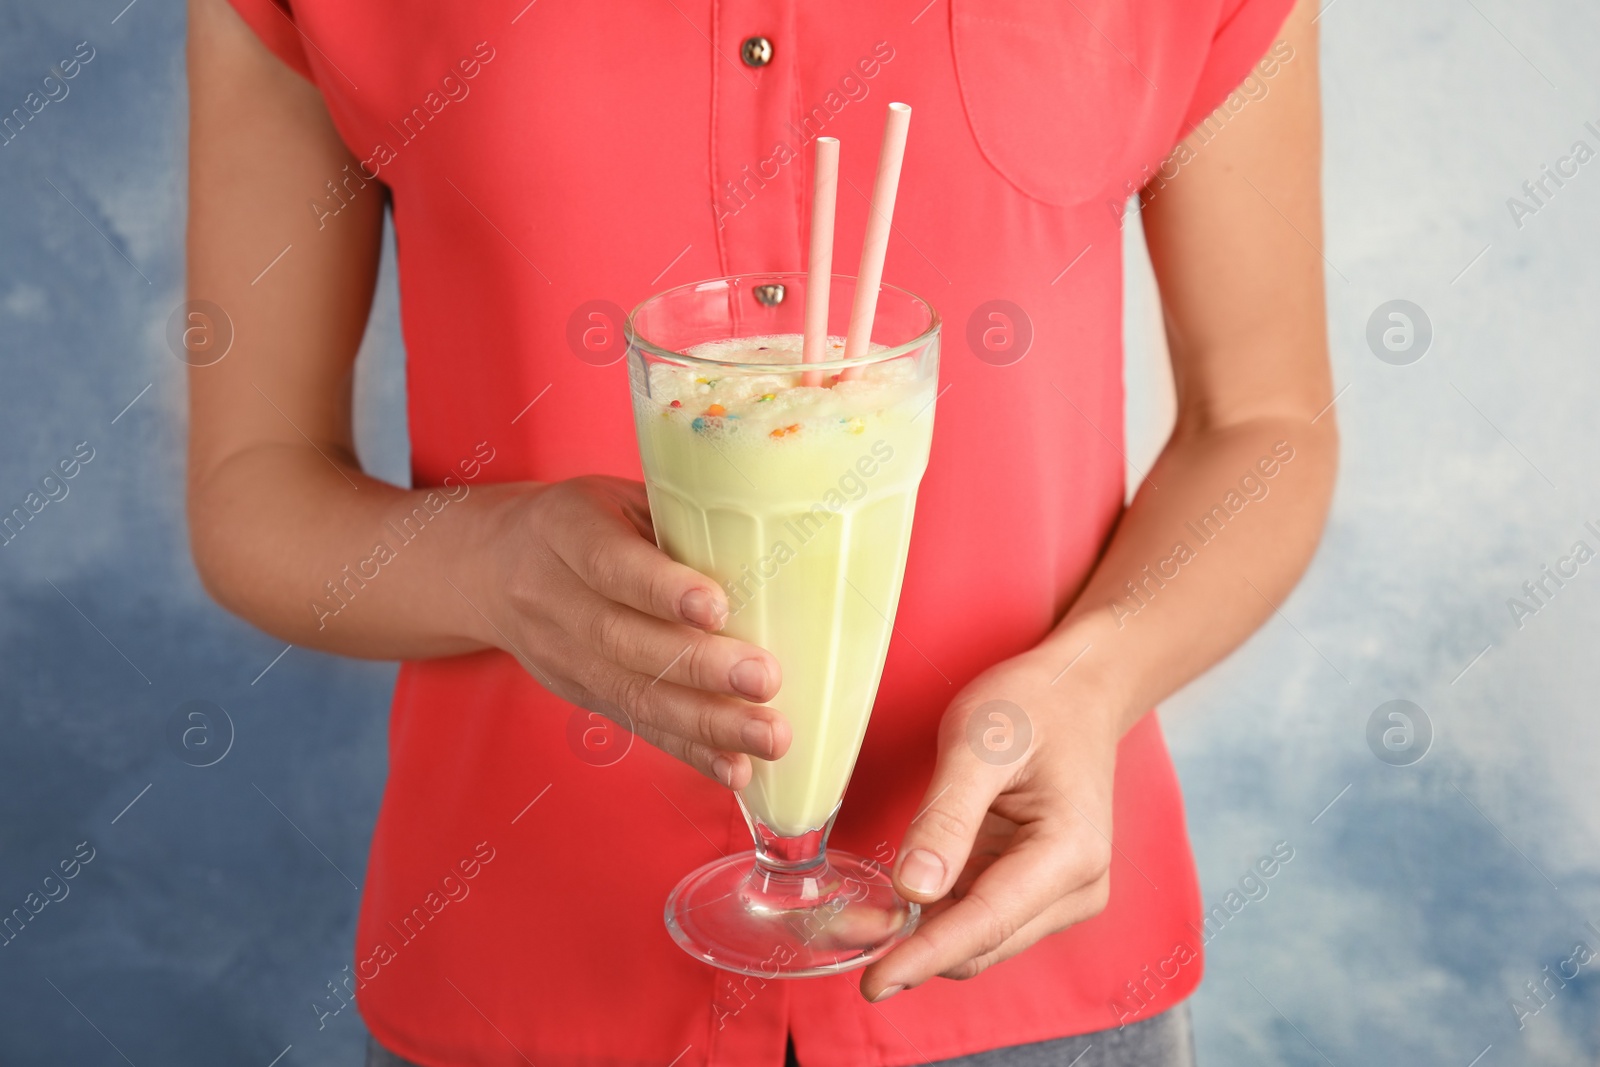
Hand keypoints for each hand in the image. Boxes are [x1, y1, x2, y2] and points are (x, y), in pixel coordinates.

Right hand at [475, 476, 789, 786]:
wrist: (489, 568)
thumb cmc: (580, 523)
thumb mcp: (616, 498)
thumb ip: (675, 521)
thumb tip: (771, 543)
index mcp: (565, 531)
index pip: (610, 564)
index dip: (662, 589)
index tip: (716, 608)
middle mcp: (553, 598)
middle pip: (624, 640)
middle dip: (700, 667)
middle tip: (764, 679)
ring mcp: (562, 656)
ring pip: (634, 694)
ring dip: (707, 722)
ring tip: (767, 735)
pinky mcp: (580, 696)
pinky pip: (637, 726)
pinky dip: (690, 752)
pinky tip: (735, 768)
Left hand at [860, 648, 1121, 999]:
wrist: (1076, 690)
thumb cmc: (1033, 705)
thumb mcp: (978, 744)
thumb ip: (946, 817)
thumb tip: (913, 890)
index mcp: (1070, 853)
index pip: (986, 923)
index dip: (926, 955)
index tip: (876, 981)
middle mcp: (1077, 887)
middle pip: (984, 944)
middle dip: (916, 949)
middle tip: (843, 935)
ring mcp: (1061, 892)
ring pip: (980, 939)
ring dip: (923, 936)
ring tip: (859, 920)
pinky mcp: (1038, 887)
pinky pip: (981, 917)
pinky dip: (937, 916)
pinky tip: (896, 903)